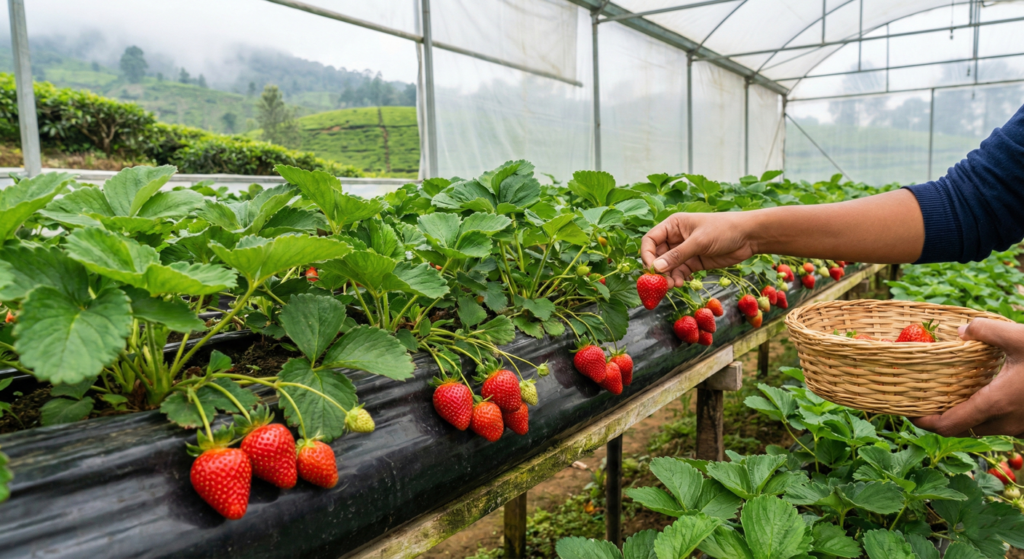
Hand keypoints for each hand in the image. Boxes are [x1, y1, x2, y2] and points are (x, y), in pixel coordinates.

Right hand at [640, 212, 755, 287]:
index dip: (647, 254)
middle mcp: (675, 238)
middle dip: (658, 270)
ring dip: (667, 277)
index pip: (650, 240)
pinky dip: (677, 279)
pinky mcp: (693, 262)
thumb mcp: (699, 241)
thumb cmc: (723, 230)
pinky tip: (680, 284)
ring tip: (672, 286)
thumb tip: (657, 268)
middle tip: (660, 283)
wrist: (749, 237)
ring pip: (667, 267)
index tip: (650, 269)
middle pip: (657, 256)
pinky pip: (679, 272)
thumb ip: (677, 255)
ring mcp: (684, 251)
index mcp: (673, 225)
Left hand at [912, 318, 1023, 436]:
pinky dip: (983, 414)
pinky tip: (982, 392)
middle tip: (924, 399)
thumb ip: (986, 330)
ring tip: (950, 394)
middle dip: (939, 417)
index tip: (906, 410)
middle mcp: (1005, 423)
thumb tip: (961, 330)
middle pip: (961, 429)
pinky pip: (999, 424)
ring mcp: (1019, 428)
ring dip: (963, 415)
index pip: (947, 425)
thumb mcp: (1020, 337)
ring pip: (981, 428)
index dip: (922, 421)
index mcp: (994, 405)